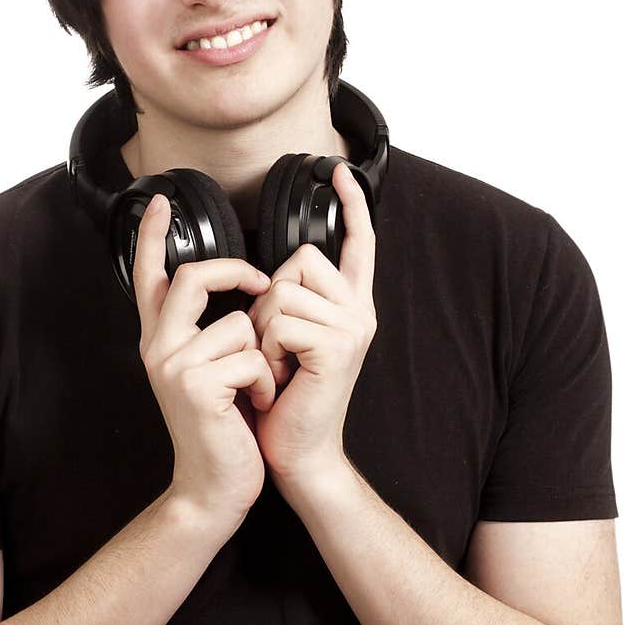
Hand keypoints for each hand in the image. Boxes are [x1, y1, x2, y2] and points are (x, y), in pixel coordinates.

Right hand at [133, 192, 276, 525]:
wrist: (214, 487)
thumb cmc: (224, 427)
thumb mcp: (210, 371)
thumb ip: (209, 329)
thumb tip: (241, 287)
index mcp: (160, 339)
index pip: (150, 275)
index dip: (152, 235)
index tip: (160, 200)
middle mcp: (157, 346)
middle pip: (194, 276)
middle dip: (236, 272)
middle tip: (261, 283)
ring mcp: (172, 366)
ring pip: (239, 324)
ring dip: (264, 356)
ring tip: (257, 388)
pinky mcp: (196, 387)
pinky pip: (251, 357)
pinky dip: (267, 381)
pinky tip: (256, 405)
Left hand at [246, 163, 377, 483]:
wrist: (297, 453)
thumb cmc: (284, 400)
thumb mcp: (287, 340)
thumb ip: (291, 301)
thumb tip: (270, 273)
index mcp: (350, 305)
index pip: (358, 242)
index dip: (352, 206)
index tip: (339, 171)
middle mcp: (360, 309)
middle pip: (301, 257)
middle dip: (269, 296)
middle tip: (276, 346)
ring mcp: (354, 326)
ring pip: (284, 288)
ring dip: (263, 327)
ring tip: (276, 363)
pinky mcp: (338, 346)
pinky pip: (281, 320)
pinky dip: (267, 349)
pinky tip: (278, 377)